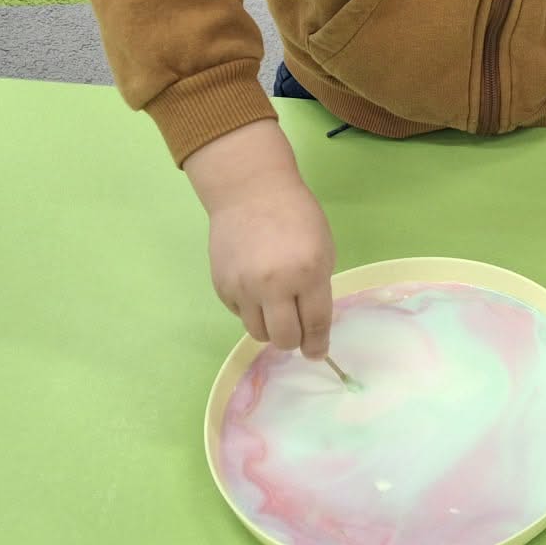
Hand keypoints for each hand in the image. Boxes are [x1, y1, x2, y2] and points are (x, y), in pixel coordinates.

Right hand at [185, 118, 335, 354]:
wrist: (250, 192)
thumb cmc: (296, 215)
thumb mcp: (322, 247)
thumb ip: (318, 286)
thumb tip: (313, 324)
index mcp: (307, 272)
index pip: (315, 323)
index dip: (318, 344)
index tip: (317, 352)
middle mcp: (274, 284)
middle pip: (284, 338)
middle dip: (294, 341)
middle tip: (297, 331)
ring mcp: (244, 287)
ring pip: (258, 332)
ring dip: (271, 328)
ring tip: (276, 307)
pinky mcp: (222, 287)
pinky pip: (240, 315)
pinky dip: (251, 310)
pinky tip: (256, 288)